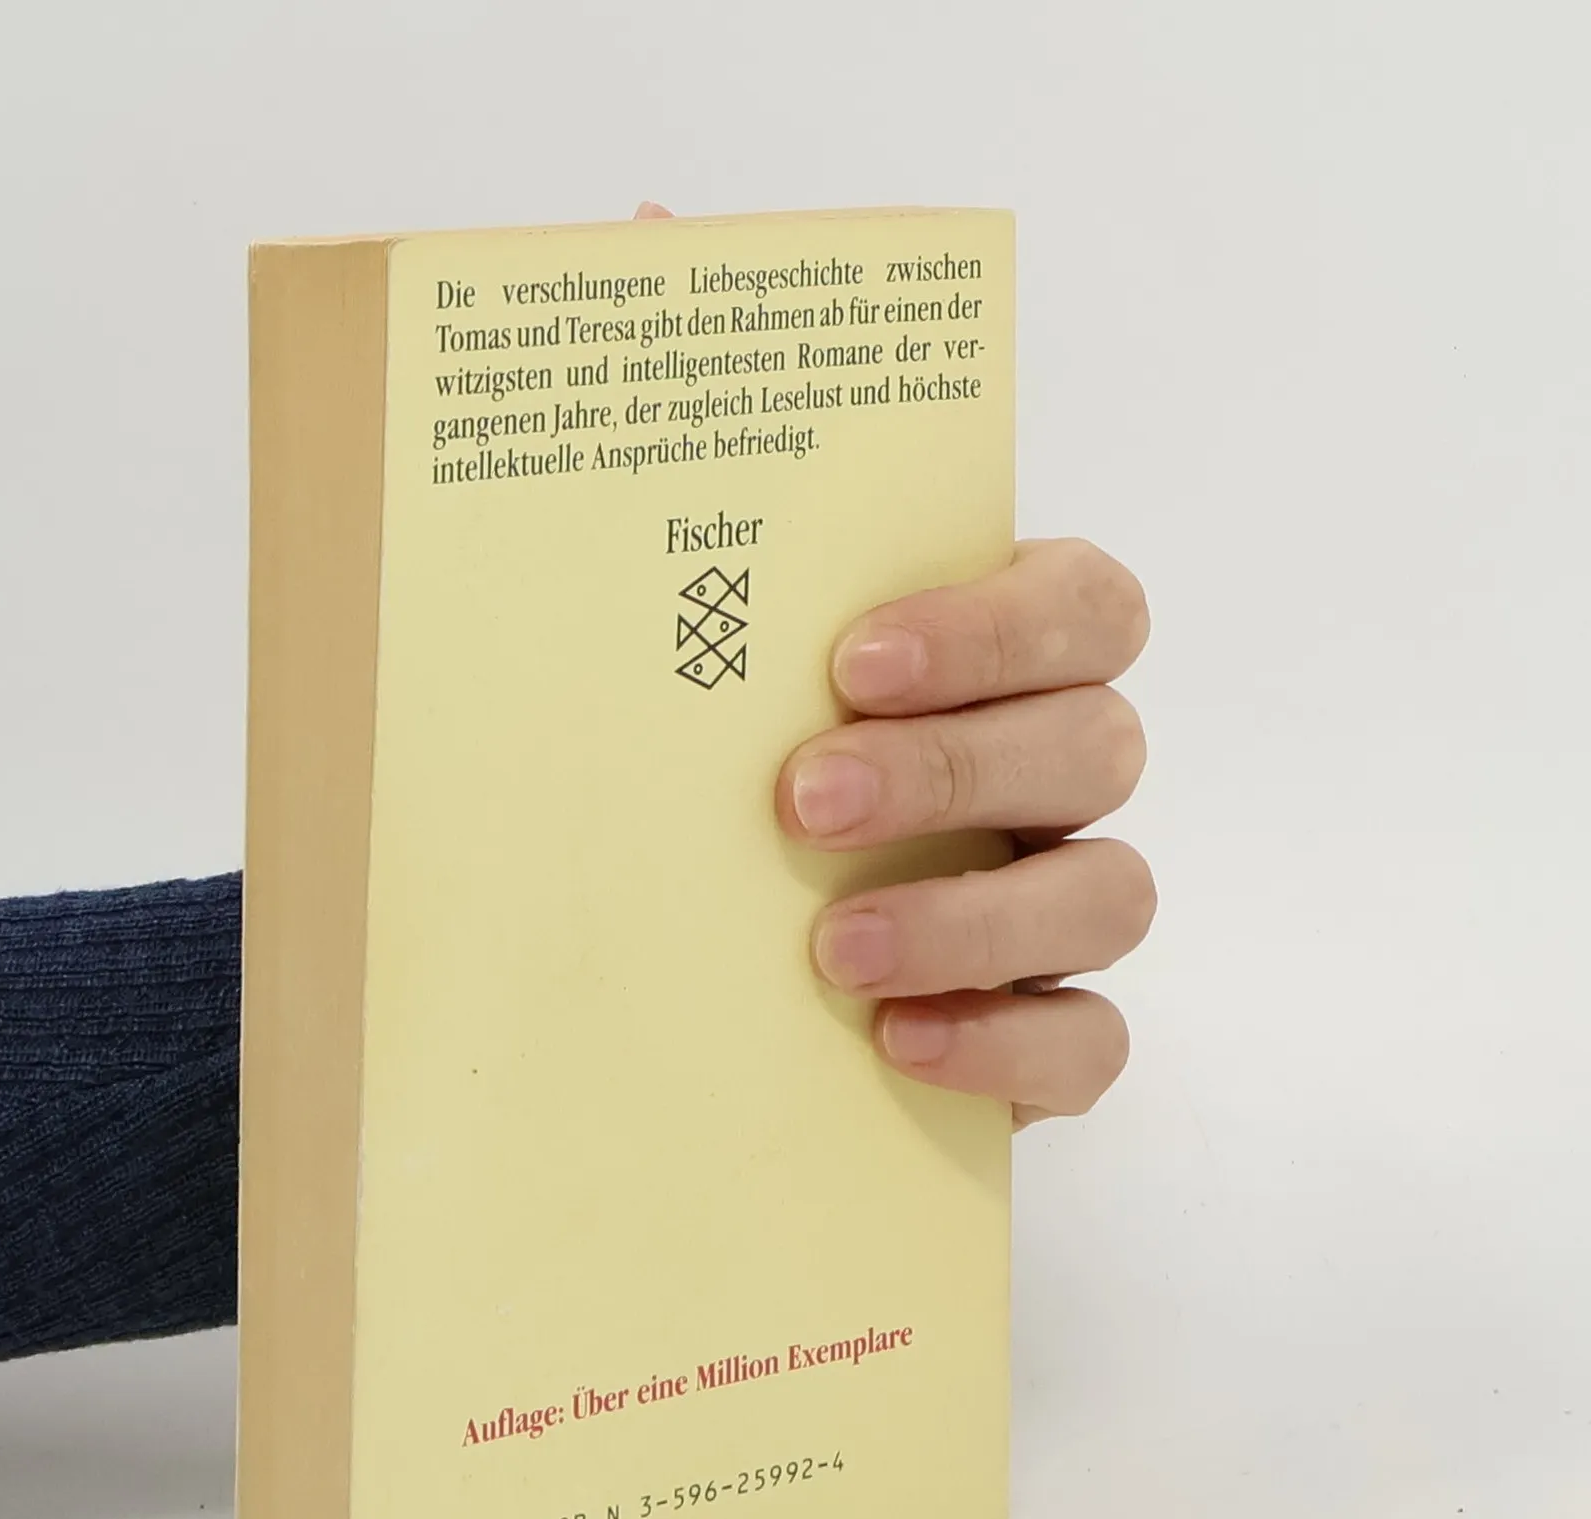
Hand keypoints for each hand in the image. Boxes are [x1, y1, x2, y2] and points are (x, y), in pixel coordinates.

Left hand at [630, 202, 1153, 1126]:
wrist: (665, 936)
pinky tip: (898, 1041)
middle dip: (961, 767)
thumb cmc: (699, 741)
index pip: (1080, 600)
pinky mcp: (1043, 1026)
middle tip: (802, 799)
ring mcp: (1056, 897)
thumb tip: (644, 234)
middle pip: (1098, 739)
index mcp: (992, 649)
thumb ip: (691, 438)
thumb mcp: (674, 603)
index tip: (850, 656)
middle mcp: (1052, 763)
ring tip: (834, 950)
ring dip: (982, 915)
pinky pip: (1093, 1040)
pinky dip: (1016, 1043)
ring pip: (1114, 892)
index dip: (996, 623)